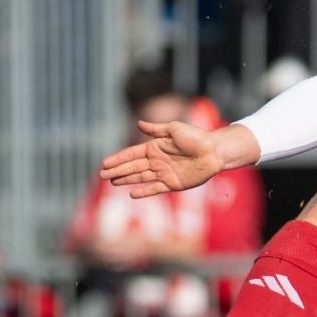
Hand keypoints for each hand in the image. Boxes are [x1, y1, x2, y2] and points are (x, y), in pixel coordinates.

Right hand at [100, 120, 224, 196]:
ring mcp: (164, 173)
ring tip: (112, 182)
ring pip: (140, 177)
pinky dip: (144, 191)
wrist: (215, 152)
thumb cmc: (197, 137)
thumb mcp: (175, 129)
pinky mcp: (173, 184)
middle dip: (117, 170)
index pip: (132, 154)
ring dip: (126, 179)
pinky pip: (155, 188)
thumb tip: (139, 123)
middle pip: (133, 166)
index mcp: (155, 147)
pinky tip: (131, 193)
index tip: (104, 163)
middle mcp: (157, 160)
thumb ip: (156, 130)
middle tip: (102, 175)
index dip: (118, 158)